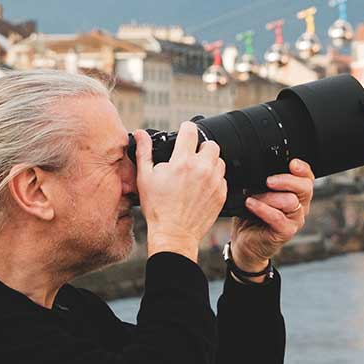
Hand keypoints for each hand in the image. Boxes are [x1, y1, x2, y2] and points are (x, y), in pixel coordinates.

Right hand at [135, 123, 226, 261]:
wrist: (174, 234)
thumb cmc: (157, 208)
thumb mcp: (145, 177)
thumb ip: (144, 151)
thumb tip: (139, 133)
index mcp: (182, 162)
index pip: (191, 130)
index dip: (186, 129)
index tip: (184, 133)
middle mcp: (201, 169)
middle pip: (210, 144)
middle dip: (200, 147)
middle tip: (190, 158)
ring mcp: (214, 182)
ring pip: (219, 160)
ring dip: (209, 163)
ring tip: (196, 173)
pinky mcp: (221, 194)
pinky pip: (223, 178)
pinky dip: (214, 179)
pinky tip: (201, 187)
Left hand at [228, 159, 313, 276]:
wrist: (246, 243)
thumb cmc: (252, 217)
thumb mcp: (258, 193)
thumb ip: (264, 181)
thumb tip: (257, 166)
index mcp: (296, 194)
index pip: (307, 178)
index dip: (303, 169)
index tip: (292, 163)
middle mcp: (300, 206)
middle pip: (305, 187)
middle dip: (287, 180)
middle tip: (269, 181)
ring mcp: (295, 220)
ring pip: (291, 201)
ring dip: (270, 197)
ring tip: (253, 197)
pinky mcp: (286, 232)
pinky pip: (278, 217)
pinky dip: (263, 209)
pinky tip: (251, 204)